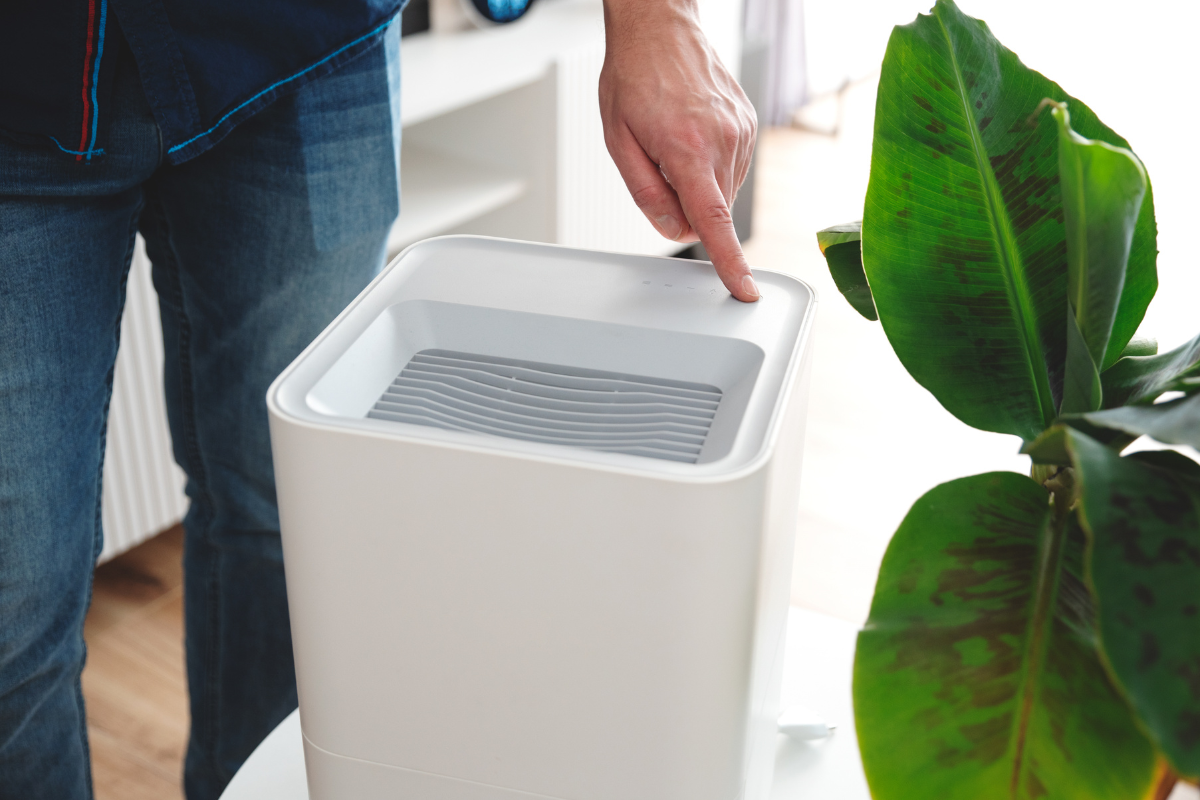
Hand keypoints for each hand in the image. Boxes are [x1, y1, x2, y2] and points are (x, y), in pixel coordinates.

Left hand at [599, 0, 758, 301]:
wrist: (660, 28)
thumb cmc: (633, 78)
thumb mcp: (619, 142)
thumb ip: (646, 194)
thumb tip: (673, 229)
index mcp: (687, 149)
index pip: (713, 221)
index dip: (729, 262)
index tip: (745, 288)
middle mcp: (722, 141)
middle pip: (713, 207)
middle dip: (687, 203)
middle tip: (659, 162)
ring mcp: (741, 131)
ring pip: (723, 189)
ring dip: (699, 181)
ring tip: (674, 139)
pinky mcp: (748, 124)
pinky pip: (732, 167)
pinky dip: (711, 164)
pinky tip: (691, 134)